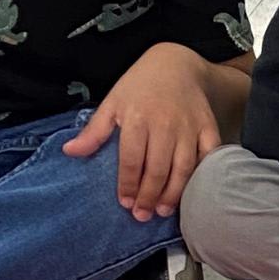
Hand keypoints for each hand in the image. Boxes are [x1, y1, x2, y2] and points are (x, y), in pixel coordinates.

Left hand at [63, 43, 220, 222]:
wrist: (176, 63)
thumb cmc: (140, 85)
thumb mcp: (112, 103)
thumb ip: (94, 131)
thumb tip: (70, 151)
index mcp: (136, 118)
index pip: (132, 159)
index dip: (129, 185)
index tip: (125, 203)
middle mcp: (164, 124)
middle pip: (157, 168)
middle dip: (149, 196)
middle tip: (142, 216)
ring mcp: (189, 127)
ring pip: (183, 168)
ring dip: (173, 193)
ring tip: (162, 211)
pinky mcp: (208, 128)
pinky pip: (208, 157)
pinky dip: (202, 177)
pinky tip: (192, 193)